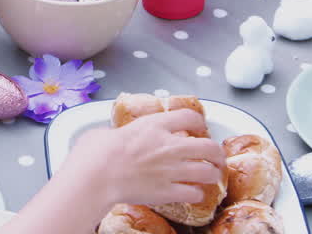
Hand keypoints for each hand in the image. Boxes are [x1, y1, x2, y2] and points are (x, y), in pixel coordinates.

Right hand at [69, 109, 225, 207]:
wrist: (95, 178)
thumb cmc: (94, 154)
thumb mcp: (105, 132)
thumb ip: (119, 133)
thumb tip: (114, 137)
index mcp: (153, 126)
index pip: (188, 117)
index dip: (198, 122)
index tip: (198, 127)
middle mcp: (169, 146)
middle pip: (209, 146)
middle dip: (216, 152)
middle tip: (215, 156)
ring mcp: (171, 170)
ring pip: (208, 172)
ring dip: (212, 174)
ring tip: (210, 176)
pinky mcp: (168, 192)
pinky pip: (194, 193)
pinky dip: (196, 194)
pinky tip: (192, 193)